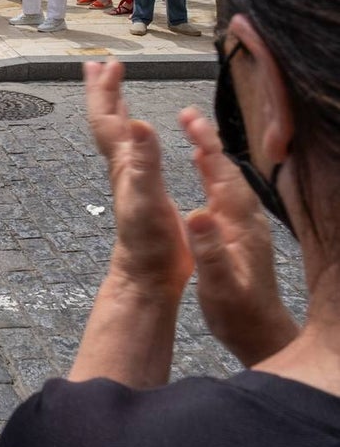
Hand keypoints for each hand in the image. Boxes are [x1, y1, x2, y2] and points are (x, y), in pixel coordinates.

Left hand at [85, 60, 193, 294]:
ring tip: (117, 90)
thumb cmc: (148, 242)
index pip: (107, 118)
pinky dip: (135, 134)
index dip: (105, 90)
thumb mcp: (148, 198)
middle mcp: (122, 167)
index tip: (108, 64)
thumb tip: (137, 121)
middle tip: (102, 65)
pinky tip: (141, 138)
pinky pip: (134, 151)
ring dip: (116, 109)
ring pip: (117, 135)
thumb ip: (144, 161)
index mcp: (122, 163)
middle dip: (104, 91)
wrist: (146, 277)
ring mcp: (130, 179)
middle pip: (106, 121)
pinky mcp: (142, 191)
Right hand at [179, 108, 299, 365]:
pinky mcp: (241, 233)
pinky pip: (226, 193)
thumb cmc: (237, 311)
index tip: (189, 120)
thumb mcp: (218, 283)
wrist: (260, 331)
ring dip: (211, 154)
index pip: (221, 175)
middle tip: (187, 115)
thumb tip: (195, 213)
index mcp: (238, 224)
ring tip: (194, 134)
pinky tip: (205, 171)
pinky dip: (213, 174)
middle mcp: (245, 218)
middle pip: (226, 170)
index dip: (206, 145)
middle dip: (207, 140)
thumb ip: (209, 249)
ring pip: (227, 179)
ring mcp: (245, 225)